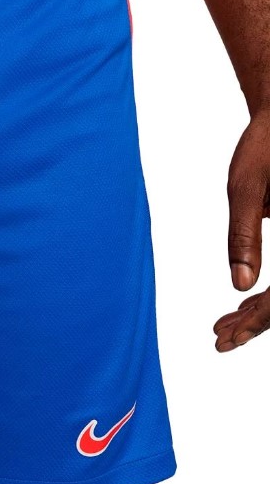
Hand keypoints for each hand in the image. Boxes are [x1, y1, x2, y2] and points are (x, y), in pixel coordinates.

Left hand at [214, 110, 269, 350]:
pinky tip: (241, 306)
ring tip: (222, 329)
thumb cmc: (266, 143)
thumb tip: (239, 287)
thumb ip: (244, 237)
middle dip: (259, 322)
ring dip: (263, 312)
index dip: (260, 319)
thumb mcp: (246, 187)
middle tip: (219, 340)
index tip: (226, 338)